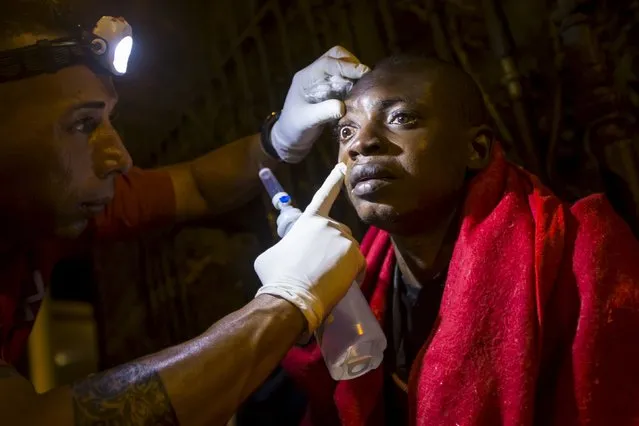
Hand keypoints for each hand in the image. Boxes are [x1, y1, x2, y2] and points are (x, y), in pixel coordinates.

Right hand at [254, 163, 365, 331]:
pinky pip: (357, 265)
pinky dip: (350, 275)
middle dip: (332, 247)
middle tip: (318, 268)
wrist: (292, 296)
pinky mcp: (356, 257)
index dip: (333, 180)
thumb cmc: (276, 275)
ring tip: (324, 279)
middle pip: (337, 233)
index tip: (343, 167)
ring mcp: (345, 240)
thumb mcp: (271, 254)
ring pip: (347, 250)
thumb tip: (287, 255)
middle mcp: (329, 225)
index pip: (323, 196)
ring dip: (340, 262)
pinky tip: (336, 284)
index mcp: (308, 221)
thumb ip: (286, 246)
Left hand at [271, 46, 369, 162]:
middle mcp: (315, 75)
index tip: (363, 72)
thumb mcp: (307, 121)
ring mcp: (323, 82)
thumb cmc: (294, 128)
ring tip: (365, 84)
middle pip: (336, 56)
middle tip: (365, 77)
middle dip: (351, 64)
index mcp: (306, 77)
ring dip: (354, 73)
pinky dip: (354, 83)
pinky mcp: (330, 91)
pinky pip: (344, 80)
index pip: (328, 63)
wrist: (290, 139)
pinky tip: (361, 92)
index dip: (346, 66)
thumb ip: (323, 112)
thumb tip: (342, 106)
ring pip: (341, 66)